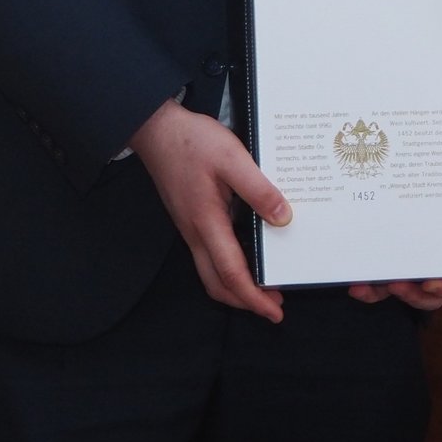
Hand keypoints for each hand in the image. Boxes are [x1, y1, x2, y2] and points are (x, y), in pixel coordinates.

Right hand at [130, 98, 287, 322]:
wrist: (157, 130)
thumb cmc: (193, 141)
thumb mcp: (233, 159)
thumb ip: (259, 189)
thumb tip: (284, 218)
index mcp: (206, 222)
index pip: (231, 273)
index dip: (254, 298)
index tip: (275, 311)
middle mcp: (195, 232)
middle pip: (217, 283)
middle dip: (245, 301)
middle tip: (274, 306)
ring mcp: (191, 227)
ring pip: (211, 271)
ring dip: (236, 285)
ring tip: (266, 284)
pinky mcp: (192, 218)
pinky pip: (210, 253)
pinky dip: (230, 264)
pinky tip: (251, 252)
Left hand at [350, 150, 441, 310]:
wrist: (436, 153)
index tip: (430, 283)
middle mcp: (433, 254)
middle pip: (428, 294)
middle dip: (412, 297)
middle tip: (395, 284)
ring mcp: (409, 254)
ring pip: (398, 289)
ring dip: (379, 294)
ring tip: (361, 287)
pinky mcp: (387, 247)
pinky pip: (377, 275)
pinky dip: (366, 283)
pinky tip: (353, 278)